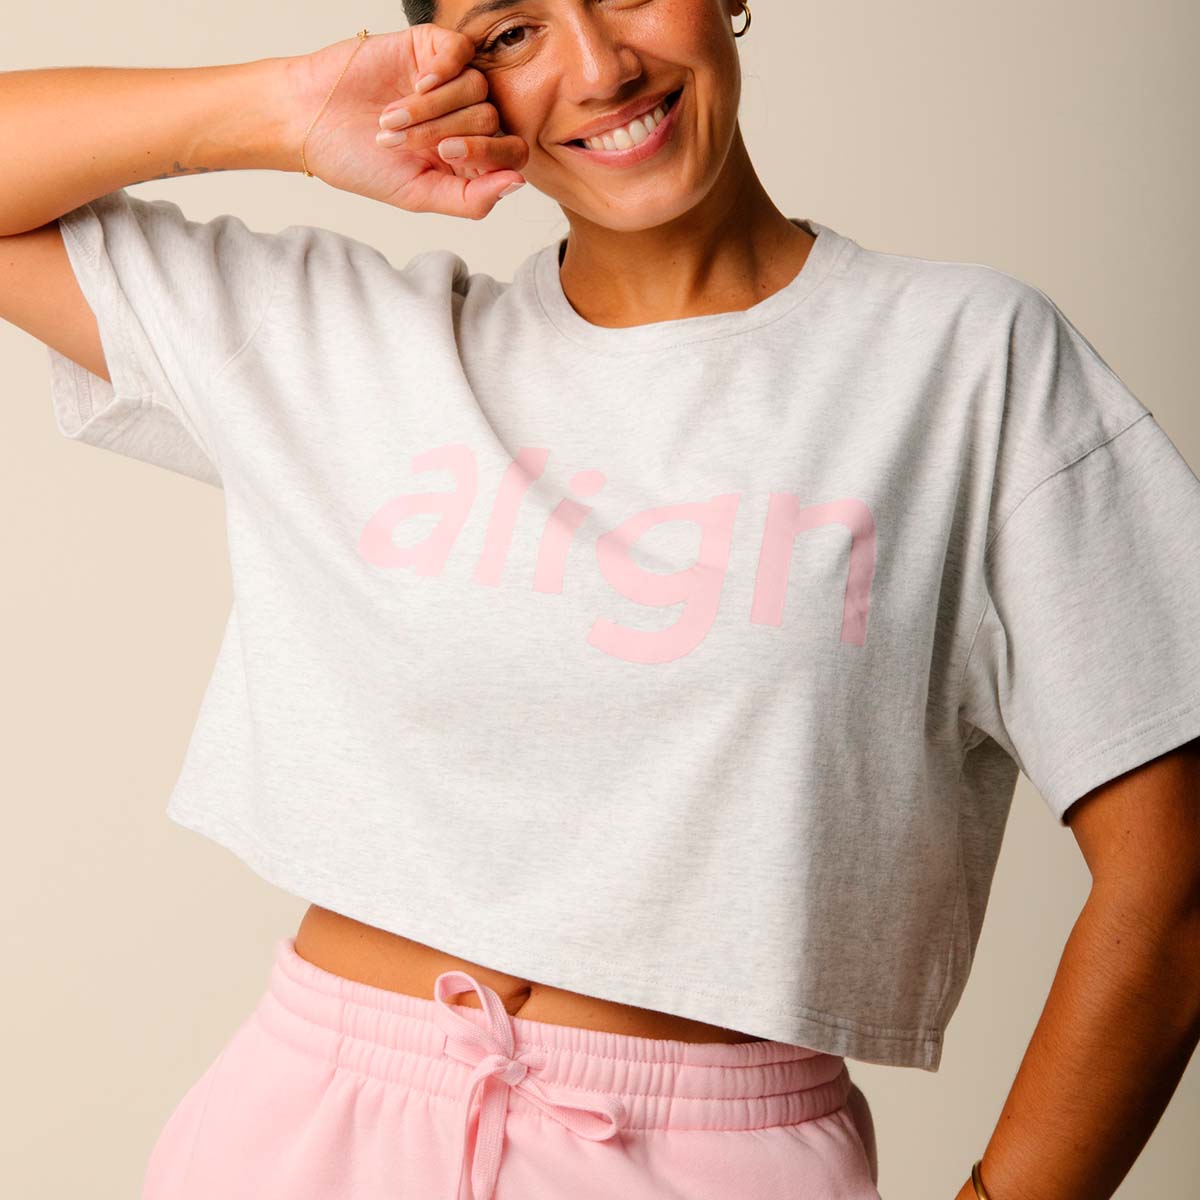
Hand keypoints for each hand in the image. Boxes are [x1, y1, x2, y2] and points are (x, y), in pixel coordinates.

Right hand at [284, 25, 527, 218]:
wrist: (311, 121)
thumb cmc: (360, 163)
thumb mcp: (418, 195)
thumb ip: (471, 199)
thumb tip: (518, 184)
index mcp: (469, 157)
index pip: (512, 152)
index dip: (489, 153)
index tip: (446, 155)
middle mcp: (465, 118)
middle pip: (491, 119)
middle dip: (442, 133)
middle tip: (400, 141)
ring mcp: (450, 82)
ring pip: (476, 88)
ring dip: (432, 108)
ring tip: (392, 119)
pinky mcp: (432, 48)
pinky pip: (463, 52)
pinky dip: (442, 71)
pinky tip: (415, 84)